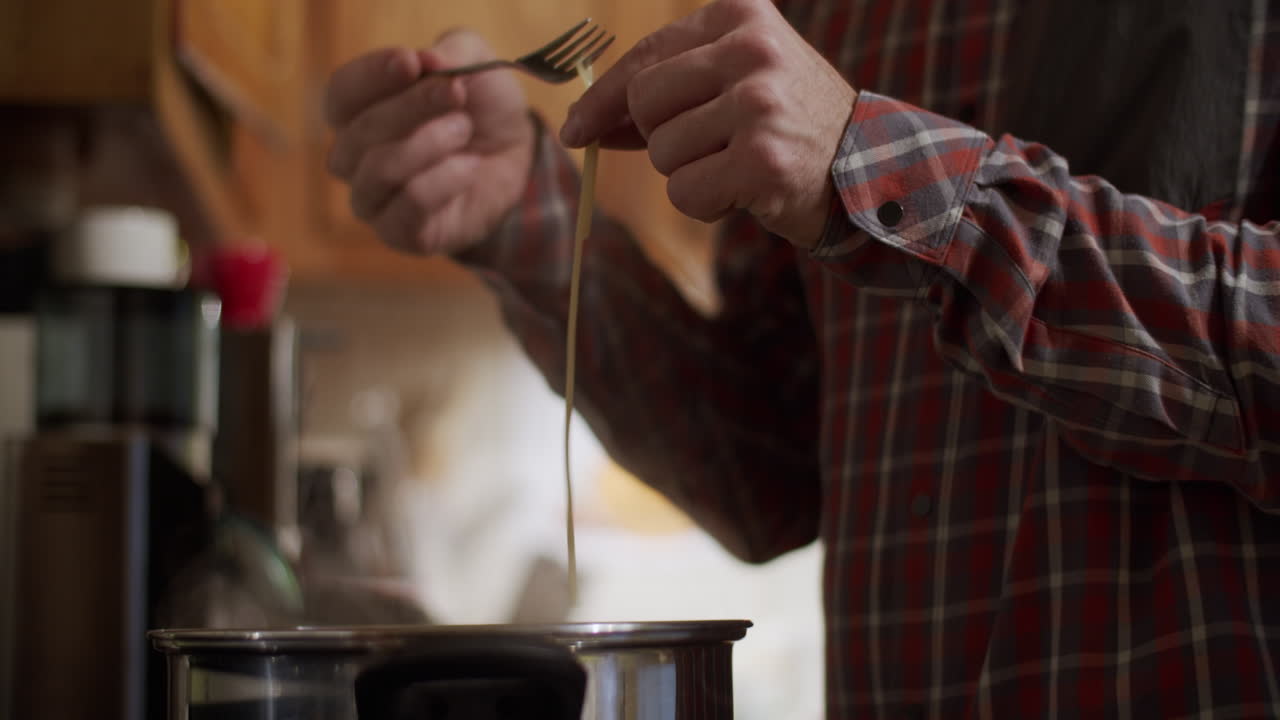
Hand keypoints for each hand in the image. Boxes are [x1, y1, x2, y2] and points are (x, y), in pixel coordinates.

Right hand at [324, 30, 535, 253]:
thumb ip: (451, 52)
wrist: (516, 156)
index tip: (411, 62)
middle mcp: (354, 159)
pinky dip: (443, 181)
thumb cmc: (479, 108)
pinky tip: (470, 167)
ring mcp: (374, 200)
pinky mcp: (402, 233)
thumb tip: (428, 63)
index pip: (340, 94)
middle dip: (411, 107)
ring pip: (378, 171)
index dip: (371, 77)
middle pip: (359, 132)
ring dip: (427, 144)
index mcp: (357, 114)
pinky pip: (408, 206)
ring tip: (463, 129)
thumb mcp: (473, 63)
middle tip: (455, 94)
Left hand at [559, 0, 854, 247]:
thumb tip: (583, 120)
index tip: (575, 128)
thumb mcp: (739, 80)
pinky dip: (705, 205)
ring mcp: (758, 105)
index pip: (644, 57)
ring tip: (738, 165)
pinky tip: (744, 192)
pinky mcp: (760, 161)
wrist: (868, 170)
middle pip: (644, 103)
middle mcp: (751, 51)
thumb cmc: (789, 125)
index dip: (602, 99)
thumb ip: (670, 88)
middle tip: (709, 146)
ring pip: (662, 153)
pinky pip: (684, 192)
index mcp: (741, 17)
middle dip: (661, 137)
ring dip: (689, 174)